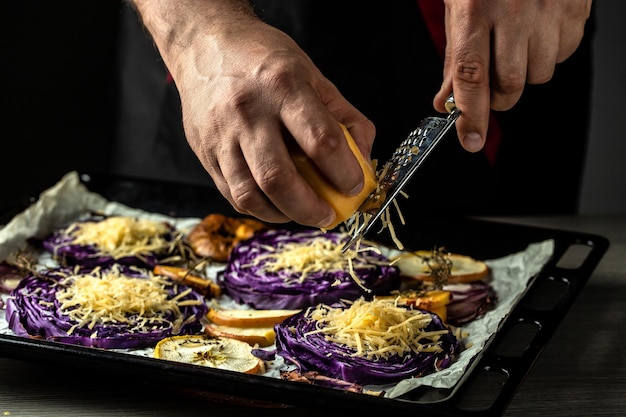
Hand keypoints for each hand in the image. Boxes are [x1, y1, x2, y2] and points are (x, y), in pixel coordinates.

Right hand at [130, 0, 374, 227]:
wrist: (205, 45)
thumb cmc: (264, 60)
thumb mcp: (312, 74)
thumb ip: (344, 116)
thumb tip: (364, 158)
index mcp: (282, 86)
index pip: (320, 140)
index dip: (344, 171)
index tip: (355, 185)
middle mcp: (247, 112)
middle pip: (279, 178)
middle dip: (310, 209)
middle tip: (329, 215)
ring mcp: (221, 135)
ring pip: (250, 194)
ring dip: (283, 215)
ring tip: (303, 214)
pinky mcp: (204, 152)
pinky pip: (232, 193)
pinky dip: (259, 208)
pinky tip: (276, 205)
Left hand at [433, 0, 592, 151]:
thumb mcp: (459, 11)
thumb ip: (454, 59)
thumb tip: (446, 102)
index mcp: (475, 12)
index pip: (471, 76)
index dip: (471, 115)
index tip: (471, 141)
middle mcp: (512, 13)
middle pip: (509, 86)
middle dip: (498, 98)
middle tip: (492, 87)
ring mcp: (547, 12)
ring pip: (538, 76)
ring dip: (525, 74)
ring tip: (517, 46)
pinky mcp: (575, 11)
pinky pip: (564, 56)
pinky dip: (550, 54)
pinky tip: (539, 33)